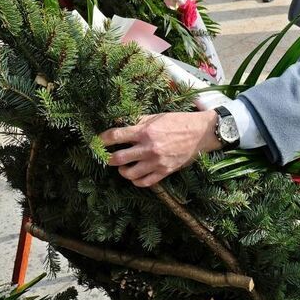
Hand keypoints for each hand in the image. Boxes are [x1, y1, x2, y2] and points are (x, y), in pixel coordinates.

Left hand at [100, 110, 219, 186]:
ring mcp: (156, 161)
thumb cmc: (179, 121)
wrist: (201, 133)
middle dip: (109, 158)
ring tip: (124, 166)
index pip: (115, 136)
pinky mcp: (164, 171)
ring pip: (129, 173)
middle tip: (108, 157)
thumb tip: (119, 123)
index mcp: (145, 130)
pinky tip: (136, 175)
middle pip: (117, 158)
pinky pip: (144, 182)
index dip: (102, 139)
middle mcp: (148, 147)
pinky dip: (136, 180)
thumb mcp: (157, 116)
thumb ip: (138, 121)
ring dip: (122, 171)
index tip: (98, 141)